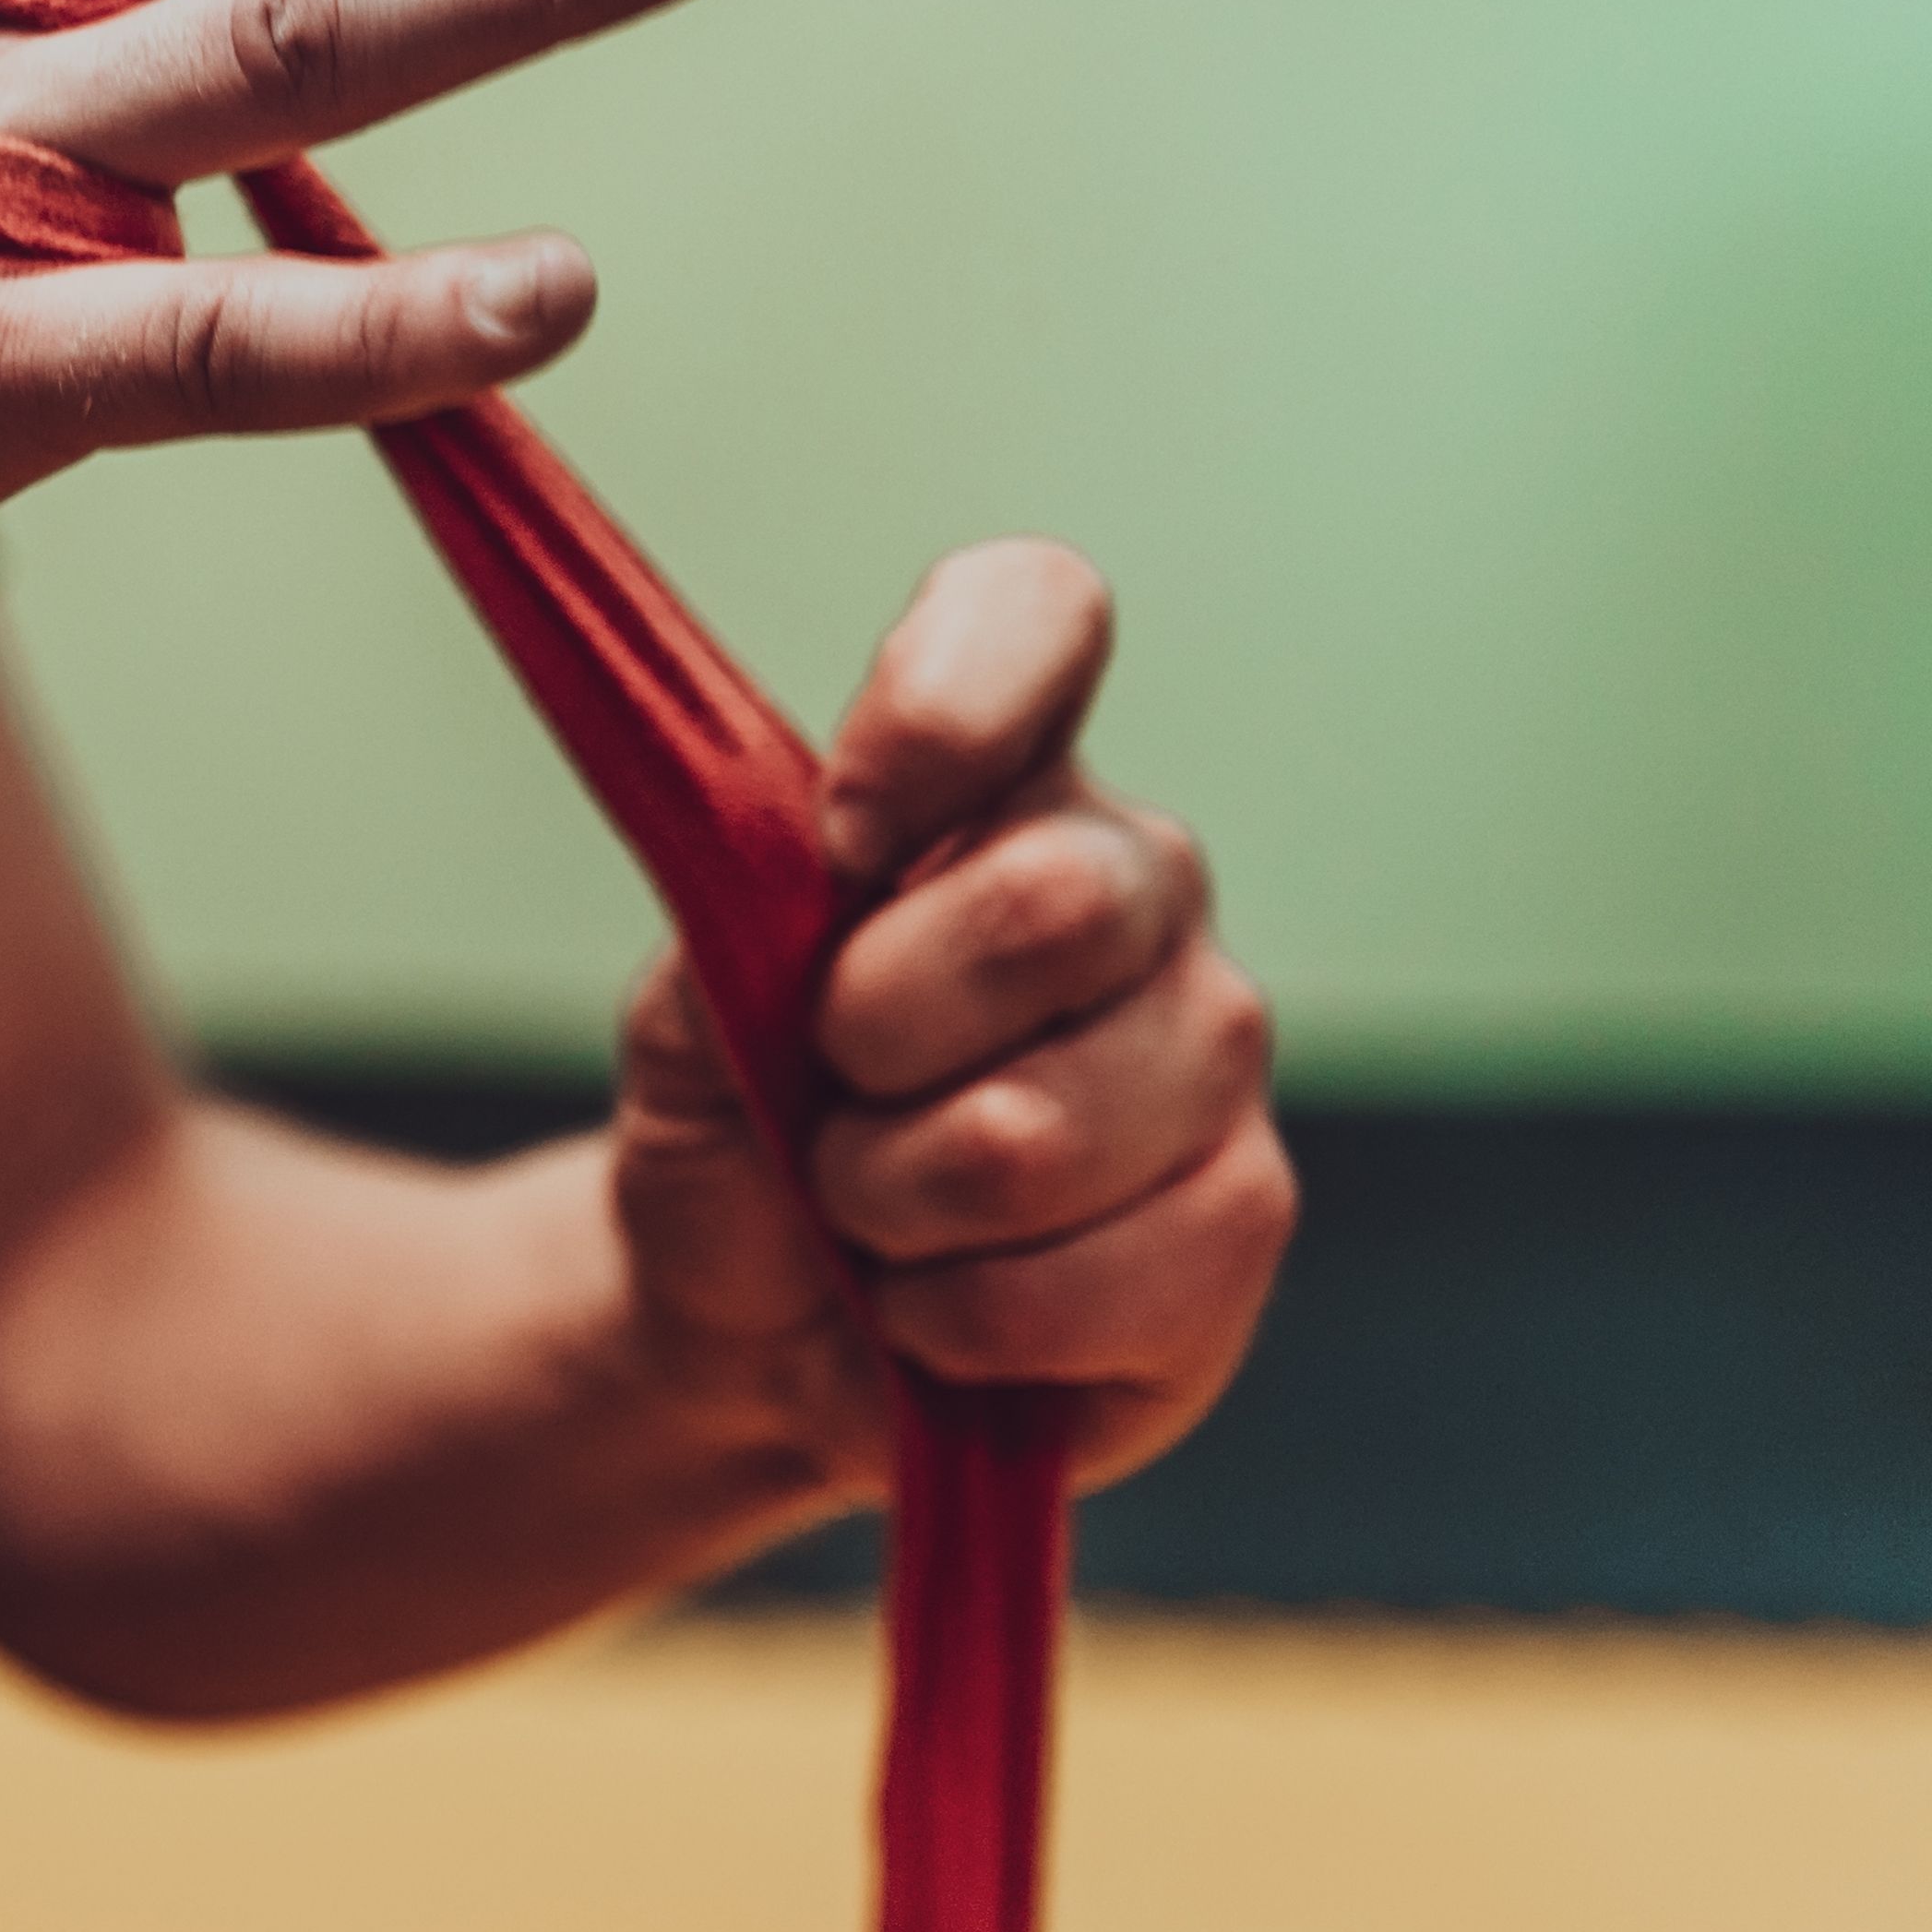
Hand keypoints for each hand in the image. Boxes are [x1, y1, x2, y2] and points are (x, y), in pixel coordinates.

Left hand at [610, 540, 1296, 1495]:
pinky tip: (936, 1302)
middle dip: (876, 1031)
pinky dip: (964, 1315)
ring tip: (867, 1206)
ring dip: (894, 1199)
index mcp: (997, 781)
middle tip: (829, 1083)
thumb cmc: (739, 1114)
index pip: (1032, 616)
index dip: (943, 706)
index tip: (843, 830)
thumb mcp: (691, 997)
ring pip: (1047, 1130)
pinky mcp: (1240, 1221)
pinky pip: (1108, 1277)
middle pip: (1049, 903)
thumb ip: (750, 908)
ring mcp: (1211, 1051)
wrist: (741, 1309)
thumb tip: (835, 866)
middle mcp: (1137, 886)